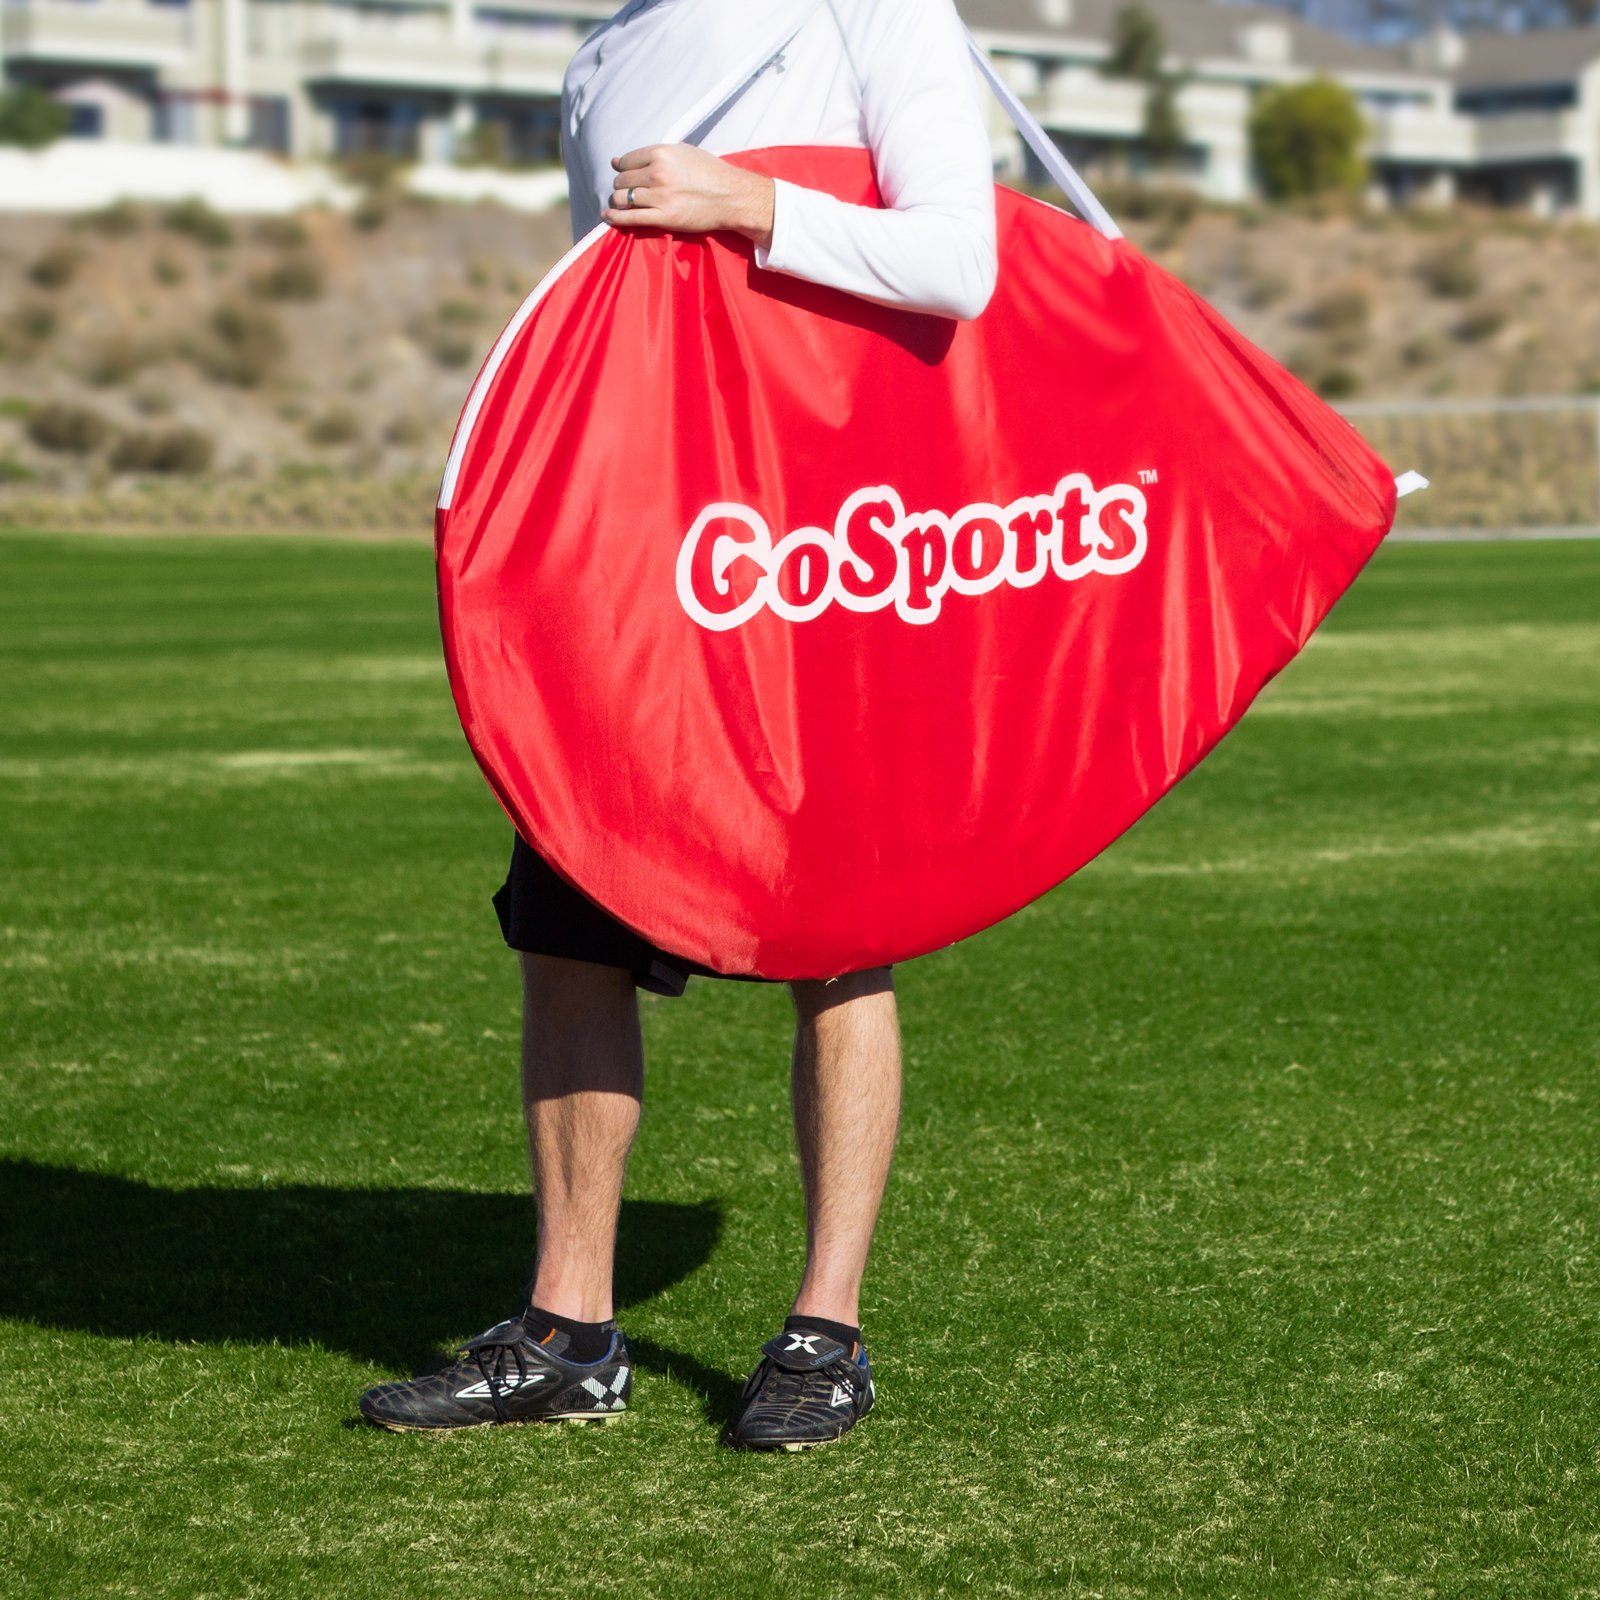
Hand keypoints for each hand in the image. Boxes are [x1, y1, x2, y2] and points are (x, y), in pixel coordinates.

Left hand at [604, 144, 774, 247]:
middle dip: (621, 185)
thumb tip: (622, 160)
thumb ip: (655, 154)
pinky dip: (614, 218)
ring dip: (618, 202)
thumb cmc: (711, 172)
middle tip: (626, 191)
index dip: (622, 167)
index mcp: (661, 153)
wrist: (731, 197)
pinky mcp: (663, 218)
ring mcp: (659, 197)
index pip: (626, 161)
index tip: (622, 172)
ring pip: (622, 198)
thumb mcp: (684, 152)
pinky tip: (606, 216)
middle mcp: (657, 173)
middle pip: (622, 180)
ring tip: (620, 204)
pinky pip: (629, 218)